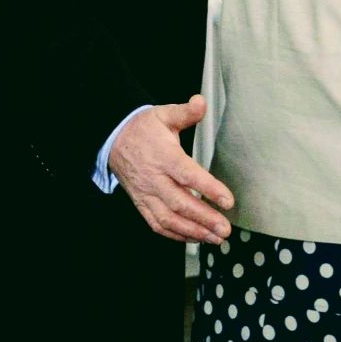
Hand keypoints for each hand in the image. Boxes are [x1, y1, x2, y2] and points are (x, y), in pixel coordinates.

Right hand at [108, 95, 234, 243]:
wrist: (113, 140)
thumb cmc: (143, 129)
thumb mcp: (164, 114)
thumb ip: (185, 112)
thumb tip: (200, 103)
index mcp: (163, 156)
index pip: (188, 175)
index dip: (209, 189)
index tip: (227, 200)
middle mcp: (154, 178)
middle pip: (180, 203)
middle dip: (204, 219)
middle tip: (225, 229)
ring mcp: (146, 194)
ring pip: (169, 219)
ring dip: (193, 232)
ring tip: (215, 238)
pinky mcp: (142, 203)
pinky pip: (157, 224)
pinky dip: (175, 235)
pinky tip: (194, 238)